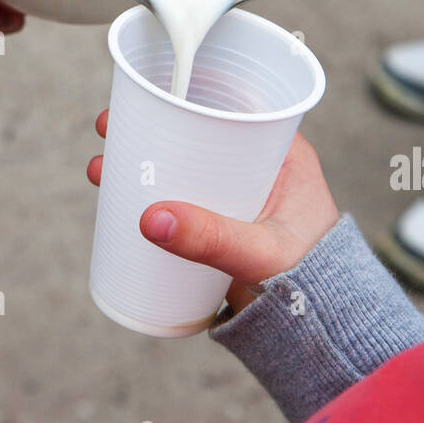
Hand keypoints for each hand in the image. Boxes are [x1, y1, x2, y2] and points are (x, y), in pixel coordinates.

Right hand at [88, 111, 338, 313]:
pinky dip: (151, 193)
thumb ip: (213, 238)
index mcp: (282, 154)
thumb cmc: (313, 282)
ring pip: (184, 164)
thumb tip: (150, 219)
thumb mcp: (262, 253)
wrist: (320, 331)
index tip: (146, 91)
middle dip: (151, 126)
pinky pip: (182, 196)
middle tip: (109, 128)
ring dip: (143, 161)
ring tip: (103, 167)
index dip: (188, 92)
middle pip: (198, 131)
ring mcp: (238, 197)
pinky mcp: (222, 226)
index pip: (236, 103)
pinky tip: (121, 201)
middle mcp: (259, 167)